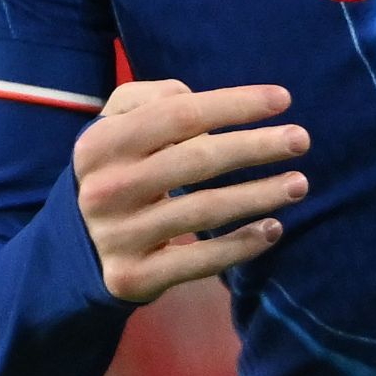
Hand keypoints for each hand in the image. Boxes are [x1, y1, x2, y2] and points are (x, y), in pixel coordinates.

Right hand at [72, 77, 304, 301]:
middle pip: (198, 160)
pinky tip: (272, 229)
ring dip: (259, 195)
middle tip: (301, 140)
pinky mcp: (133, 276)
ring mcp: (120, 235)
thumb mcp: (115, 125)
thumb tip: (200, 101)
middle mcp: (107, 188)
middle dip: (256, 147)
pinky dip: (239, 246)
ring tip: (298, 184)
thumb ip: (151, 98)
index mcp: (102, 142)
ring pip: (203, 211)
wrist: (74, 243)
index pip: (179, 114)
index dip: (234, 104)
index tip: (283, 100)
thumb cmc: (114, 169)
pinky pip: (198, 261)